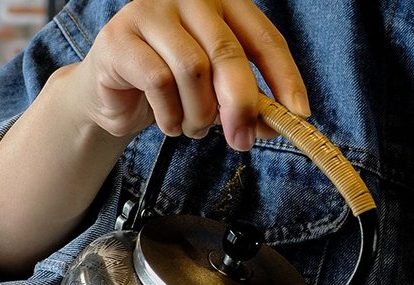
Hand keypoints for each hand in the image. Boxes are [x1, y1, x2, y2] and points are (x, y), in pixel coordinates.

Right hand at [73, 0, 309, 148]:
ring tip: (193, 127)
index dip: (285, 78)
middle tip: (243, 142)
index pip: (264, 38)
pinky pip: (159, 81)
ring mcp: (151, 11)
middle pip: (228, 53)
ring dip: (199, 114)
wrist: (114, 95)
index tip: (298, 114)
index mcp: (222, 6)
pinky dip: (171, 115)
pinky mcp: (119, 36)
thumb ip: (248, 103)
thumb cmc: (174, 90)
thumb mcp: (219, 95)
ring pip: (193, 69)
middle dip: (242, 106)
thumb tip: (276, 123)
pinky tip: (170, 123)